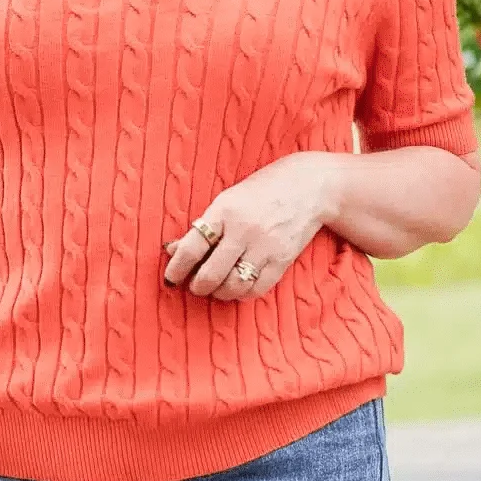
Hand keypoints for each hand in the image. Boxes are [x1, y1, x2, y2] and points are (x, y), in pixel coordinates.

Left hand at [162, 152, 331, 300]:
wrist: (309, 186)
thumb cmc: (262, 191)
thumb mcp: (229, 199)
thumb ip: (205, 226)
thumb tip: (173, 250)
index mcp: (225, 209)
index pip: (193, 246)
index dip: (176, 267)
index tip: (170, 278)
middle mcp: (244, 230)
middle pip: (211, 273)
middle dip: (197, 286)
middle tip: (194, 286)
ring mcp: (265, 247)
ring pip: (234, 286)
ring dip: (219, 293)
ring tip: (215, 288)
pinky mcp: (282, 260)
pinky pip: (257, 288)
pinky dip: (242, 294)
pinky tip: (237, 287)